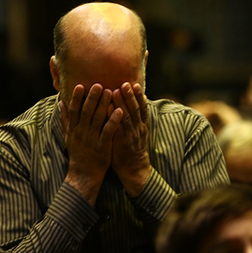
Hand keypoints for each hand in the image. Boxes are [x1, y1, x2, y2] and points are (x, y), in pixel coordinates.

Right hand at [60, 83, 122, 204]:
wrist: (83, 174)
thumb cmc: (77, 153)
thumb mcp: (68, 136)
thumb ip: (65, 119)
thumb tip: (60, 102)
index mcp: (74, 129)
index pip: (74, 110)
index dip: (77, 98)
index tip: (80, 85)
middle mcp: (81, 132)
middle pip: (86, 112)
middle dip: (92, 97)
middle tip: (99, 84)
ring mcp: (91, 139)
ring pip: (97, 119)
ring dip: (104, 105)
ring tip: (111, 92)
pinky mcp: (102, 146)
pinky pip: (108, 132)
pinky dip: (113, 121)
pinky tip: (119, 111)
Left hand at [111, 82, 150, 196]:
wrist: (134, 169)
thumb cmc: (132, 149)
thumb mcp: (137, 133)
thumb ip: (134, 119)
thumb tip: (130, 104)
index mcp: (142, 126)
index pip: (142, 108)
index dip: (139, 96)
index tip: (135, 83)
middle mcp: (138, 129)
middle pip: (135, 109)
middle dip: (130, 96)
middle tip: (125, 83)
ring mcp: (131, 136)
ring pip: (127, 116)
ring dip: (122, 103)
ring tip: (116, 91)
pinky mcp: (122, 142)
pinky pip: (118, 128)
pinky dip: (114, 118)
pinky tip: (109, 109)